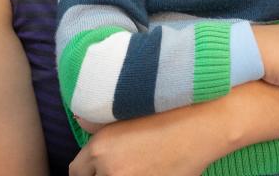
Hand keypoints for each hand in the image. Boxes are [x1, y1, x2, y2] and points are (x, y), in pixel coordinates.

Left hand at [69, 111, 216, 175]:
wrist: (202, 126)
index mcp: (100, 148)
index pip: (76, 172)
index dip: (86, 170)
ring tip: (136, 167)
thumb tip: (79, 121)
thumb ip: (96, 120)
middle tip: (120, 166)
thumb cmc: (166, 112)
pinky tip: (150, 170)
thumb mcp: (126, 109)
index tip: (95, 169)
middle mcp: (111, 171)